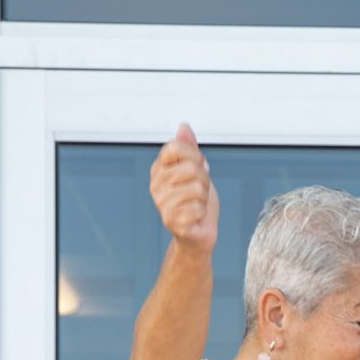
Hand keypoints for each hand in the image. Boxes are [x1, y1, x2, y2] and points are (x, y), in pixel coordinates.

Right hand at [149, 124, 219, 250]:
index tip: (197, 167)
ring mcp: (162, 203)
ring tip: (197, 203)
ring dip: (204, 197)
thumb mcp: (196, 170)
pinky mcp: (171, 221)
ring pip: (196, 188)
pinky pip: (197, 207)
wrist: (198, 233)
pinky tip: (195, 216)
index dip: (194, 156)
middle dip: (203, 179)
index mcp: (159, 169)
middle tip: (199, 190)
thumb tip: (183, 126)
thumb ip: (189, 148)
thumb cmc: (196, 201)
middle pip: (190, 168)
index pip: (176, 147)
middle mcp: (156, 185)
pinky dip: (202, 212)